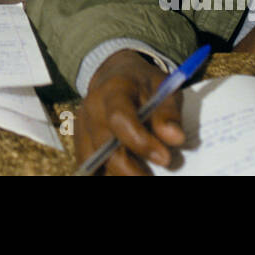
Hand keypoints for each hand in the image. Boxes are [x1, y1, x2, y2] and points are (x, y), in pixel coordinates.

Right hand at [76, 50, 184, 175]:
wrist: (115, 76)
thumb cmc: (144, 85)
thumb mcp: (163, 87)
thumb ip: (169, 112)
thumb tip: (175, 138)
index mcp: (114, 89)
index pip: (120, 118)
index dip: (141, 142)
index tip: (164, 158)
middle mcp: (92, 107)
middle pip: (103, 146)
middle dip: (130, 170)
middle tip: (153, 178)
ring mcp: (82, 124)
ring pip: (92, 161)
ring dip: (116, 174)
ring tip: (141, 174)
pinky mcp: (79, 140)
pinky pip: (88, 164)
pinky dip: (104, 173)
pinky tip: (124, 173)